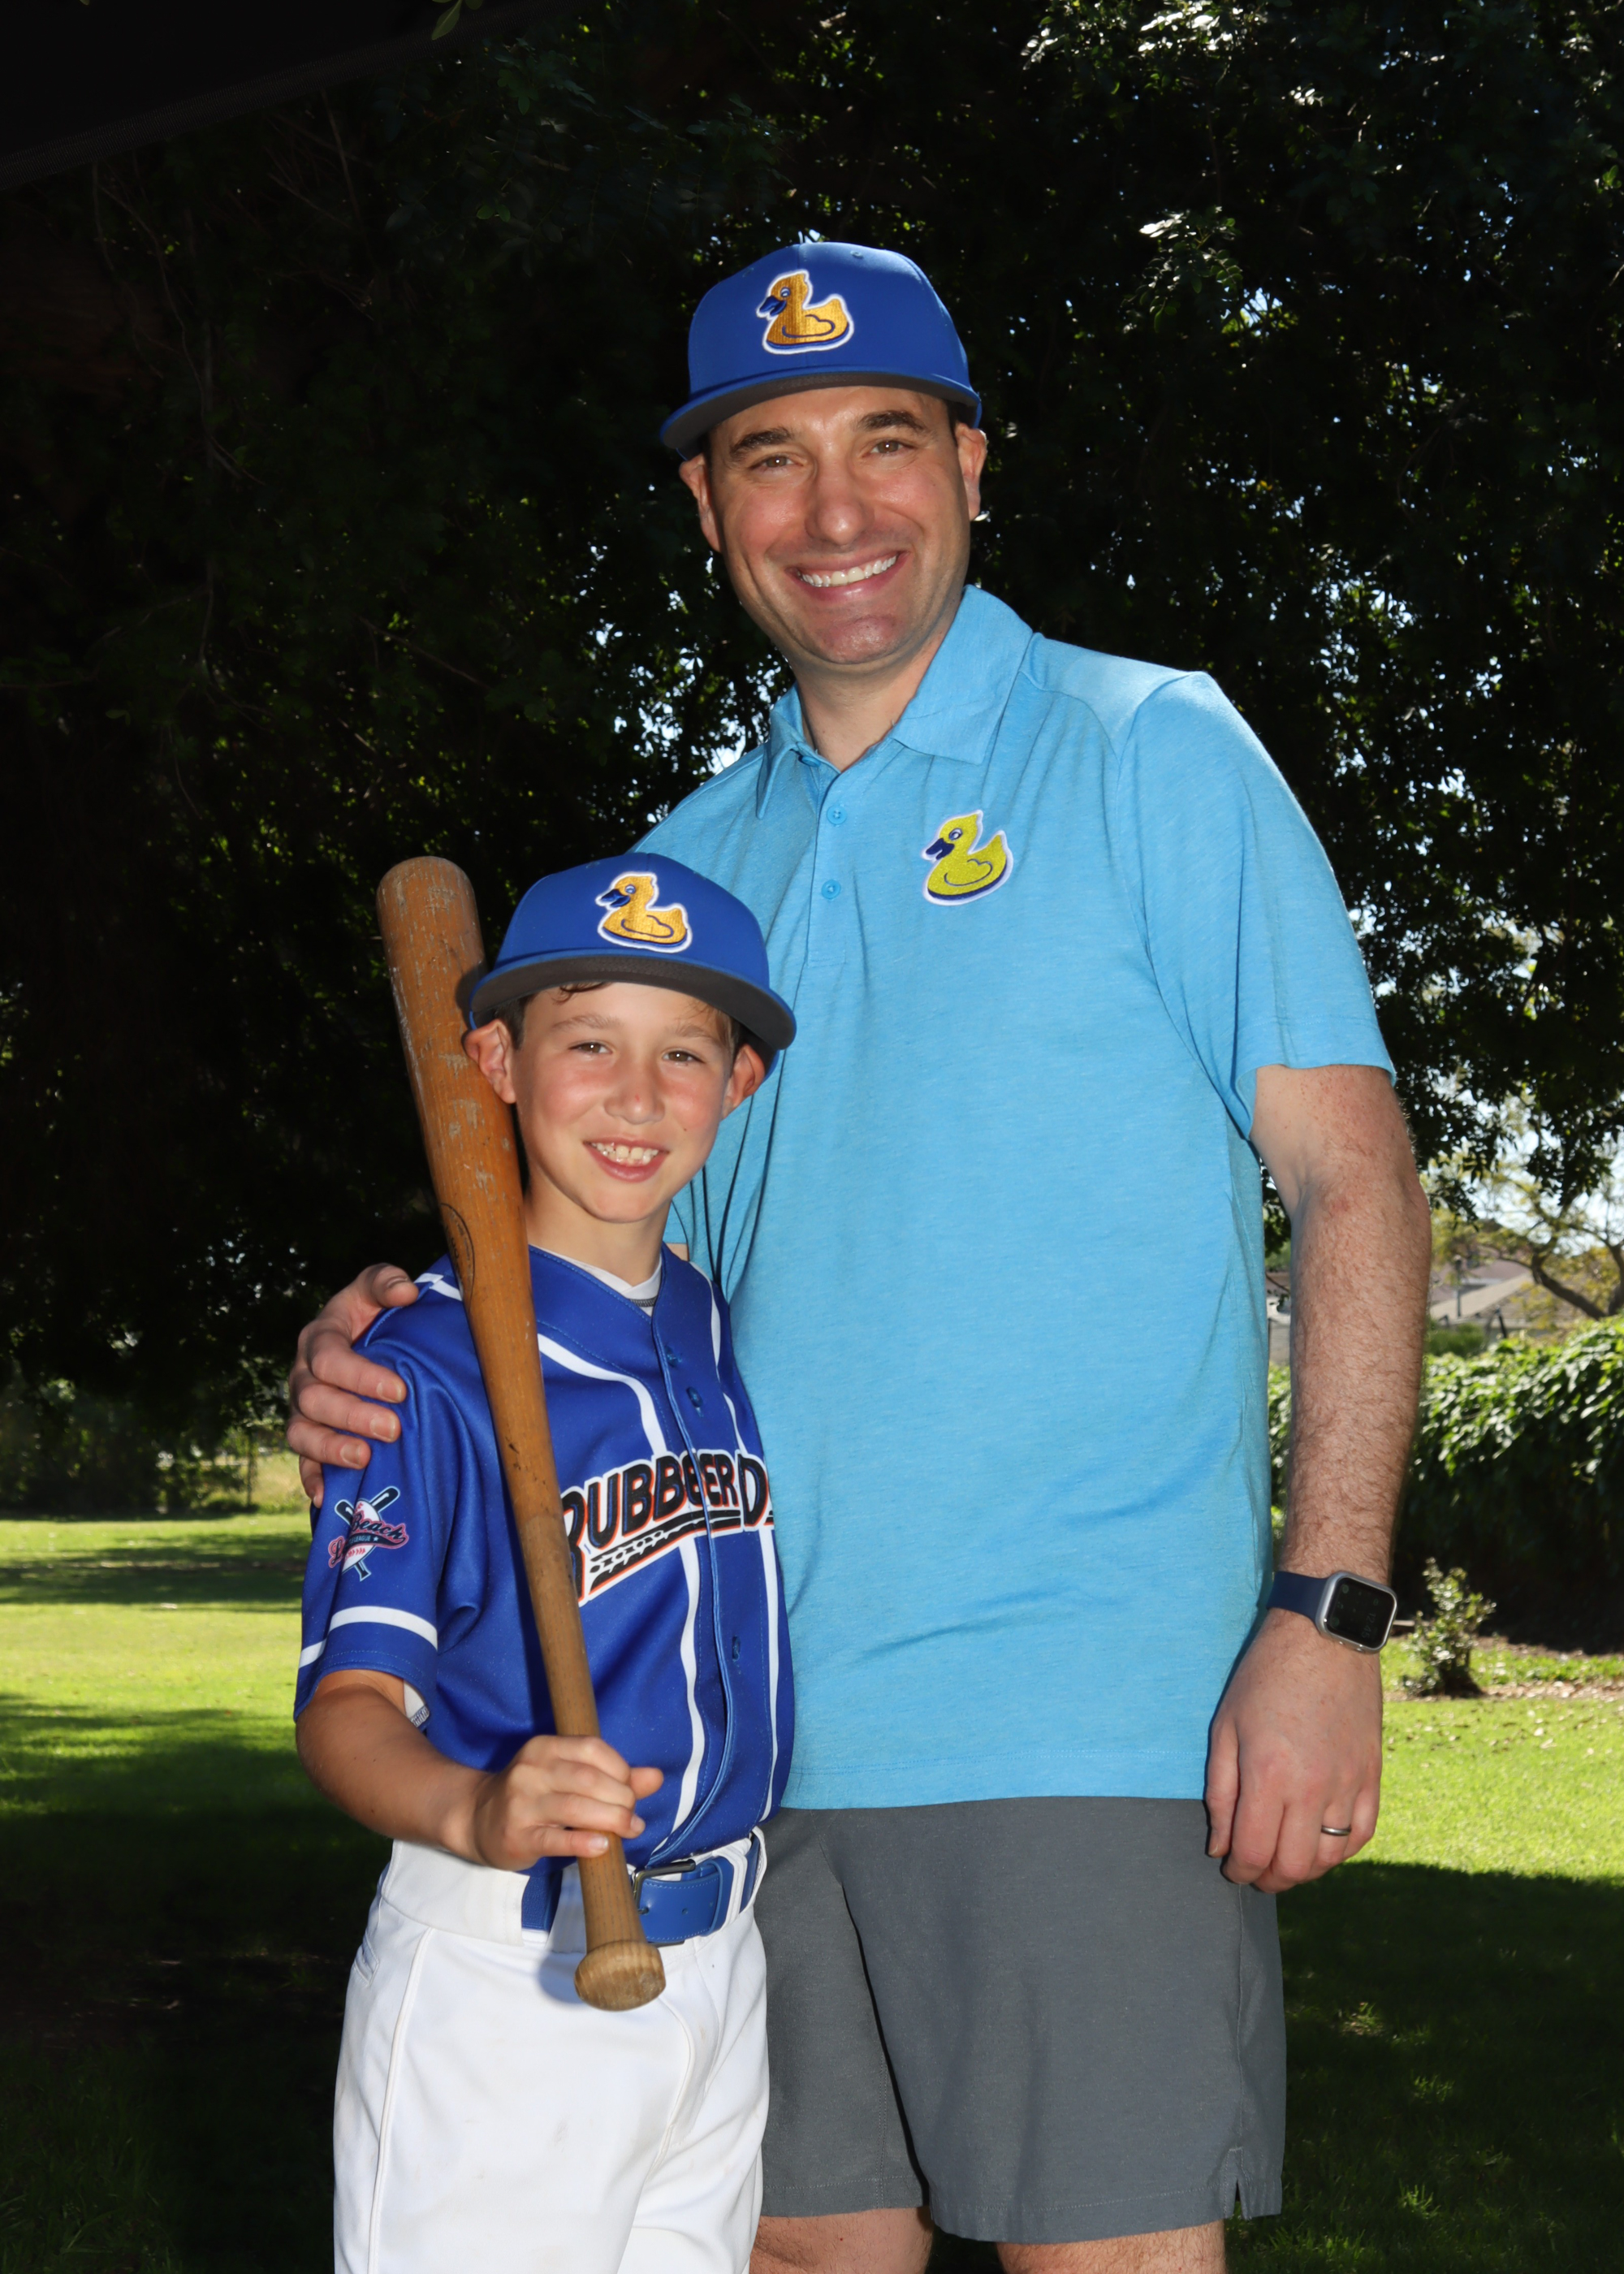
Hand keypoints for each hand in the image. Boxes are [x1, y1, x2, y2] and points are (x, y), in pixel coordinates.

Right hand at [286, 1264, 417, 1503]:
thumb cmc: (373, 1315)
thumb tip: (407, 1292)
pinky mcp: (308, 1439)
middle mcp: (302, 1376)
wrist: (367, 1343)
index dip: (360, 1376)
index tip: (399, 1390)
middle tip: (393, 1429)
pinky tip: (329, 1498)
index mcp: (318, 1337)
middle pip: (313, 1400)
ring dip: (330, 1449)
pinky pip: (302, 1464)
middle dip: (352, 1416)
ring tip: (364, 1460)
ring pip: (300, 1434)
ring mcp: (302, 1411)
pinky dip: (313, 1481)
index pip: (328, 1358)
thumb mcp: (375, 1290)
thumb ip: (386, 1281)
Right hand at [465, 1736, 664, 1871]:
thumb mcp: (567, 1777)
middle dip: (621, 1799)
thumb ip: (613, 1776)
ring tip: (629, 1830)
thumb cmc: (532, 1796)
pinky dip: (583, 1842)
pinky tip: (603, 1846)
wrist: (477, 1819)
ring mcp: (521, 1803)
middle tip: (633, 1818)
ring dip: (611, 1820)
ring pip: (575, 1807)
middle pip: (588, 1779)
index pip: (593, 1749)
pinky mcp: (517, 1836)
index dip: (621, 1769)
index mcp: (545, 1748)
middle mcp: (531, 1770)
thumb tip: (656, 1777)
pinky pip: (555, 1839)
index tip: (632, 1790)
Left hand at [1205, 1609, 1381, 1891]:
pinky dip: (1341, 1851)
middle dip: (1269, 1878)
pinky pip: (1362, 1834)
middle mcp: (1313, 1788)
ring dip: (1305, 1870)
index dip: (1238, 1872)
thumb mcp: (1226, 1727)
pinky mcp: (1372, 1776)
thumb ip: (1220, 1793)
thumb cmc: (1265, 1677)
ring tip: (1285, 1860)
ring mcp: (1348, 1784)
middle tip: (1254, 1871)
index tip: (1230, 1868)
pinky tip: (1321, 1844)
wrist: (1324, 1638)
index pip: (1254, 1852)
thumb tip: (1220, 1847)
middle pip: (1294, 1866)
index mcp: (1269, 1775)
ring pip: (1330, 1858)